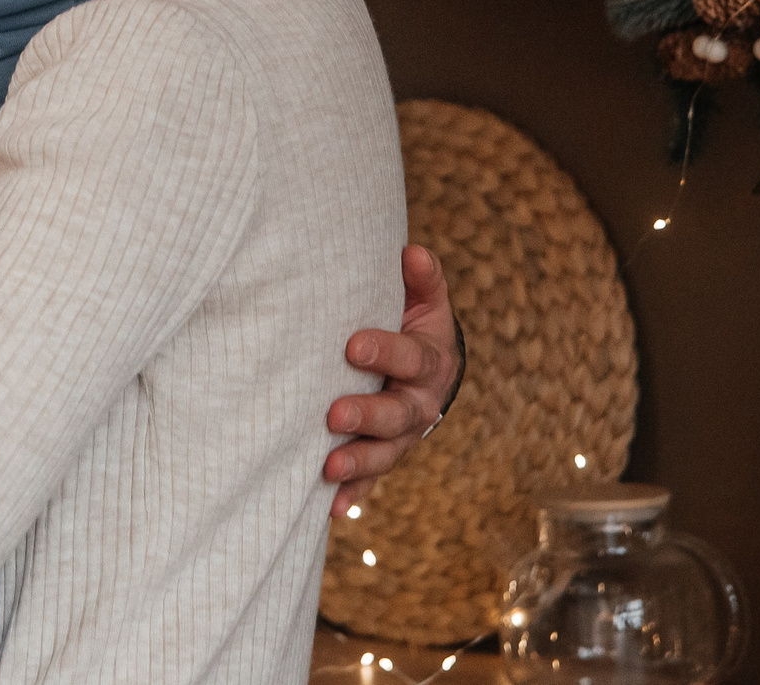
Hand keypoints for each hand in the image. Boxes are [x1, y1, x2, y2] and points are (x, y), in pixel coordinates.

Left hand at [323, 244, 462, 514]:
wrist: (429, 368)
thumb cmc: (414, 323)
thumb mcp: (424, 300)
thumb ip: (422, 278)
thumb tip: (410, 253)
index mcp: (431, 360)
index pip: (410, 357)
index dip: (385, 351)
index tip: (352, 345)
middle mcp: (420, 403)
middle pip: (398, 414)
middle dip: (367, 414)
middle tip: (334, 413)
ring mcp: (403, 436)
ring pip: (385, 452)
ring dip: (358, 461)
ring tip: (328, 465)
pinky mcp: (384, 455)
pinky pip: (371, 480)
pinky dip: (354, 492)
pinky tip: (332, 506)